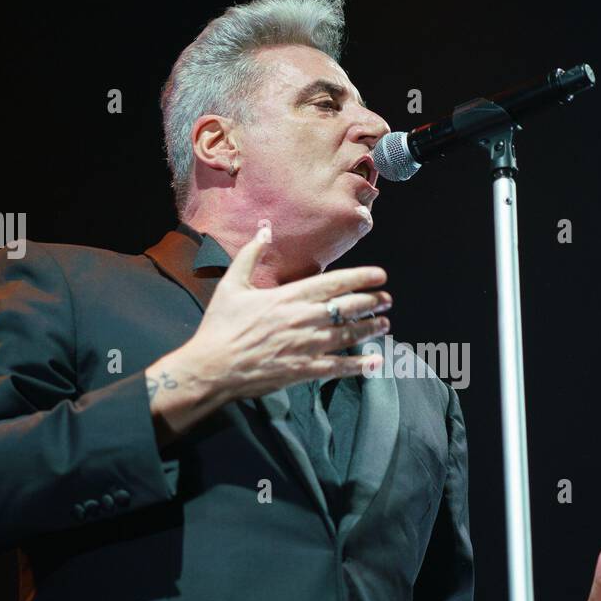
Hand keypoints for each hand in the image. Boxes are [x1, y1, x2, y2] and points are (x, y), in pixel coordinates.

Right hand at [146, 226, 391, 443]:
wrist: (213, 366)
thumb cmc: (221, 325)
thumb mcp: (232, 284)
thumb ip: (251, 255)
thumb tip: (264, 230)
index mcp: (290, 296)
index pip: (335, 283)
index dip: (362, 278)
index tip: (381, 276)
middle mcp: (305, 319)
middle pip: (349, 307)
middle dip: (372, 302)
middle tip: (387, 300)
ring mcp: (307, 346)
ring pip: (349, 335)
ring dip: (371, 329)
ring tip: (385, 323)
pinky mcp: (304, 370)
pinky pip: (339, 367)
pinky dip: (359, 365)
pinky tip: (376, 362)